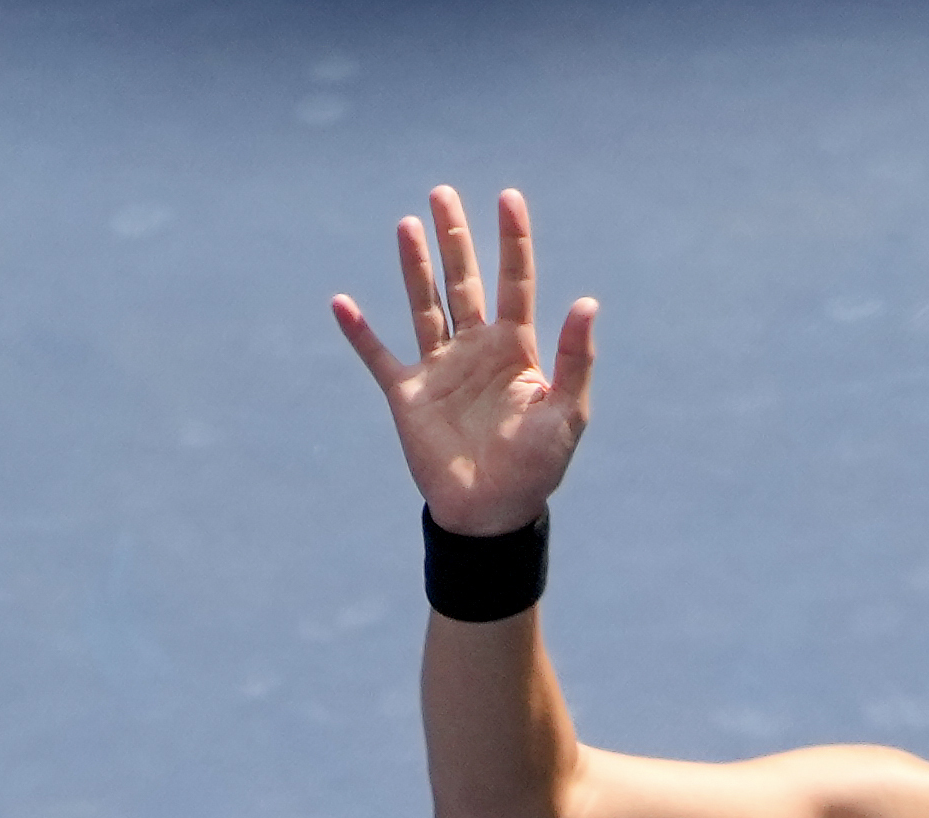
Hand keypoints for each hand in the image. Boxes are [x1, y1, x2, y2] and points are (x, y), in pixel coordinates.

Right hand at [325, 183, 594, 535]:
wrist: (490, 513)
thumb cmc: (536, 466)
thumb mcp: (567, 413)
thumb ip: (576, 359)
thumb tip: (586, 302)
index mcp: (516, 347)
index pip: (515, 280)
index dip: (512, 239)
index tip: (508, 197)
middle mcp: (476, 348)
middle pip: (464, 280)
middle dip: (454, 238)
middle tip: (443, 193)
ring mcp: (440, 369)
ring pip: (424, 304)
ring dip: (414, 266)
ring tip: (407, 224)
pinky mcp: (409, 396)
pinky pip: (379, 357)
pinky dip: (360, 332)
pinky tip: (341, 303)